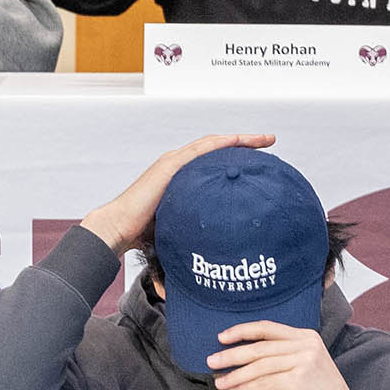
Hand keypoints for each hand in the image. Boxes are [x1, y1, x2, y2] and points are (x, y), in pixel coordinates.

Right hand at [80, 134, 276, 252]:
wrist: (119, 228)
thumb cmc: (145, 232)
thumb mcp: (180, 225)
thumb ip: (197, 229)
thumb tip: (218, 251)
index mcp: (182, 176)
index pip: (215, 160)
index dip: (238, 155)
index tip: (263, 158)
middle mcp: (179, 165)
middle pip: (218, 148)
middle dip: (246, 143)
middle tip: (270, 141)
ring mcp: (174, 163)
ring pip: (212, 144)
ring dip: (240, 139)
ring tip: (264, 138)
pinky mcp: (169, 166)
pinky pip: (200, 150)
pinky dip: (220, 144)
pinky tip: (238, 141)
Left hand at [208, 321, 379, 389]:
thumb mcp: (303, 368)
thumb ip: (281, 359)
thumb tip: (246, 360)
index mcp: (306, 337)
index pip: (267, 328)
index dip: (242, 331)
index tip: (222, 337)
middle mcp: (306, 345)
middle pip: (259, 347)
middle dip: (231, 354)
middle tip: (212, 361)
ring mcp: (304, 362)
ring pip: (258, 366)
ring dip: (235, 374)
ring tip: (220, 381)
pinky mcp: (299, 381)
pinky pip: (263, 383)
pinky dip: (245, 387)